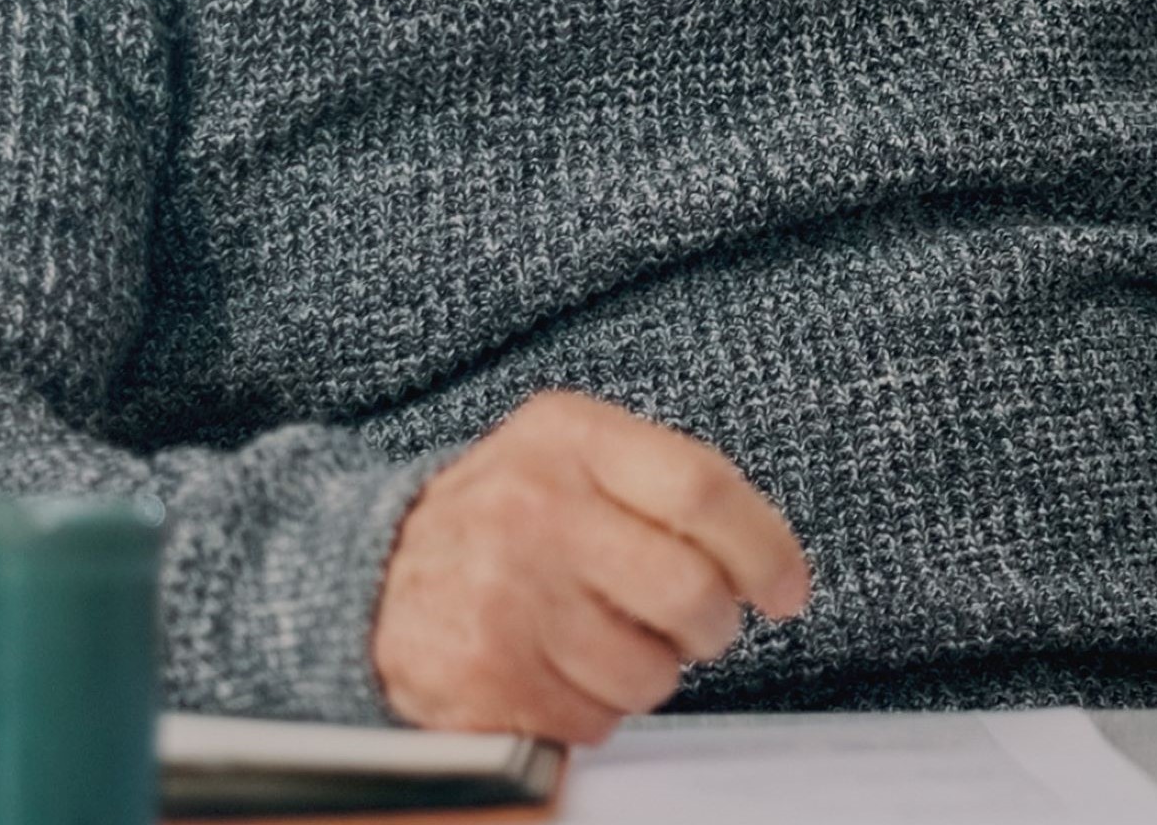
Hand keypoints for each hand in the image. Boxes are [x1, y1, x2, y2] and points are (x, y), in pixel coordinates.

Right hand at [371, 391, 811, 742]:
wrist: (368, 574)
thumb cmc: (507, 517)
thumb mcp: (572, 456)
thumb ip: (668, 486)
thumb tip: (773, 567)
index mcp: (569, 437)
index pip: (702, 489)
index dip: (766, 549)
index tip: (788, 589)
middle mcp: (532, 508)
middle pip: (689, 588)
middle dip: (714, 625)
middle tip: (699, 627)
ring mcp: (504, 595)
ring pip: (650, 670)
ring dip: (653, 673)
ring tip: (612, 644)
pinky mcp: (482, 674)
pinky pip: (596, 719)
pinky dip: (599, 710)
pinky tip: (563, 672)